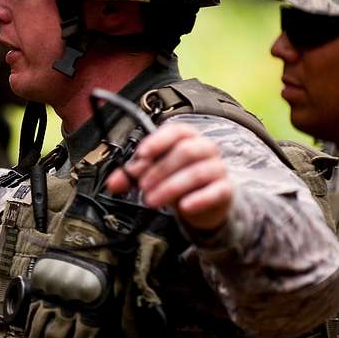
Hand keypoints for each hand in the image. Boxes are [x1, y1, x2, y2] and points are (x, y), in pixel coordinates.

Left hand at [105, 123, 232, 231]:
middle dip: (159, 170)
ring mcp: (218, 168)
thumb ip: (132, 175)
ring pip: (197, 172)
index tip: (142, 154)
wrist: (204, 200)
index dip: (158, 141)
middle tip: (142, 186)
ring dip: (171, 186)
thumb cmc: (177, 178)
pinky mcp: (225, 190)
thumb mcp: (153, 173)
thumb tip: (113, 182)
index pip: (176, 130)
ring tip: (152, 199)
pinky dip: (198, 199)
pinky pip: (215, 192)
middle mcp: (205, 148)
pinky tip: (183, 207)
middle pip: (185, 152)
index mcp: (187, 137)